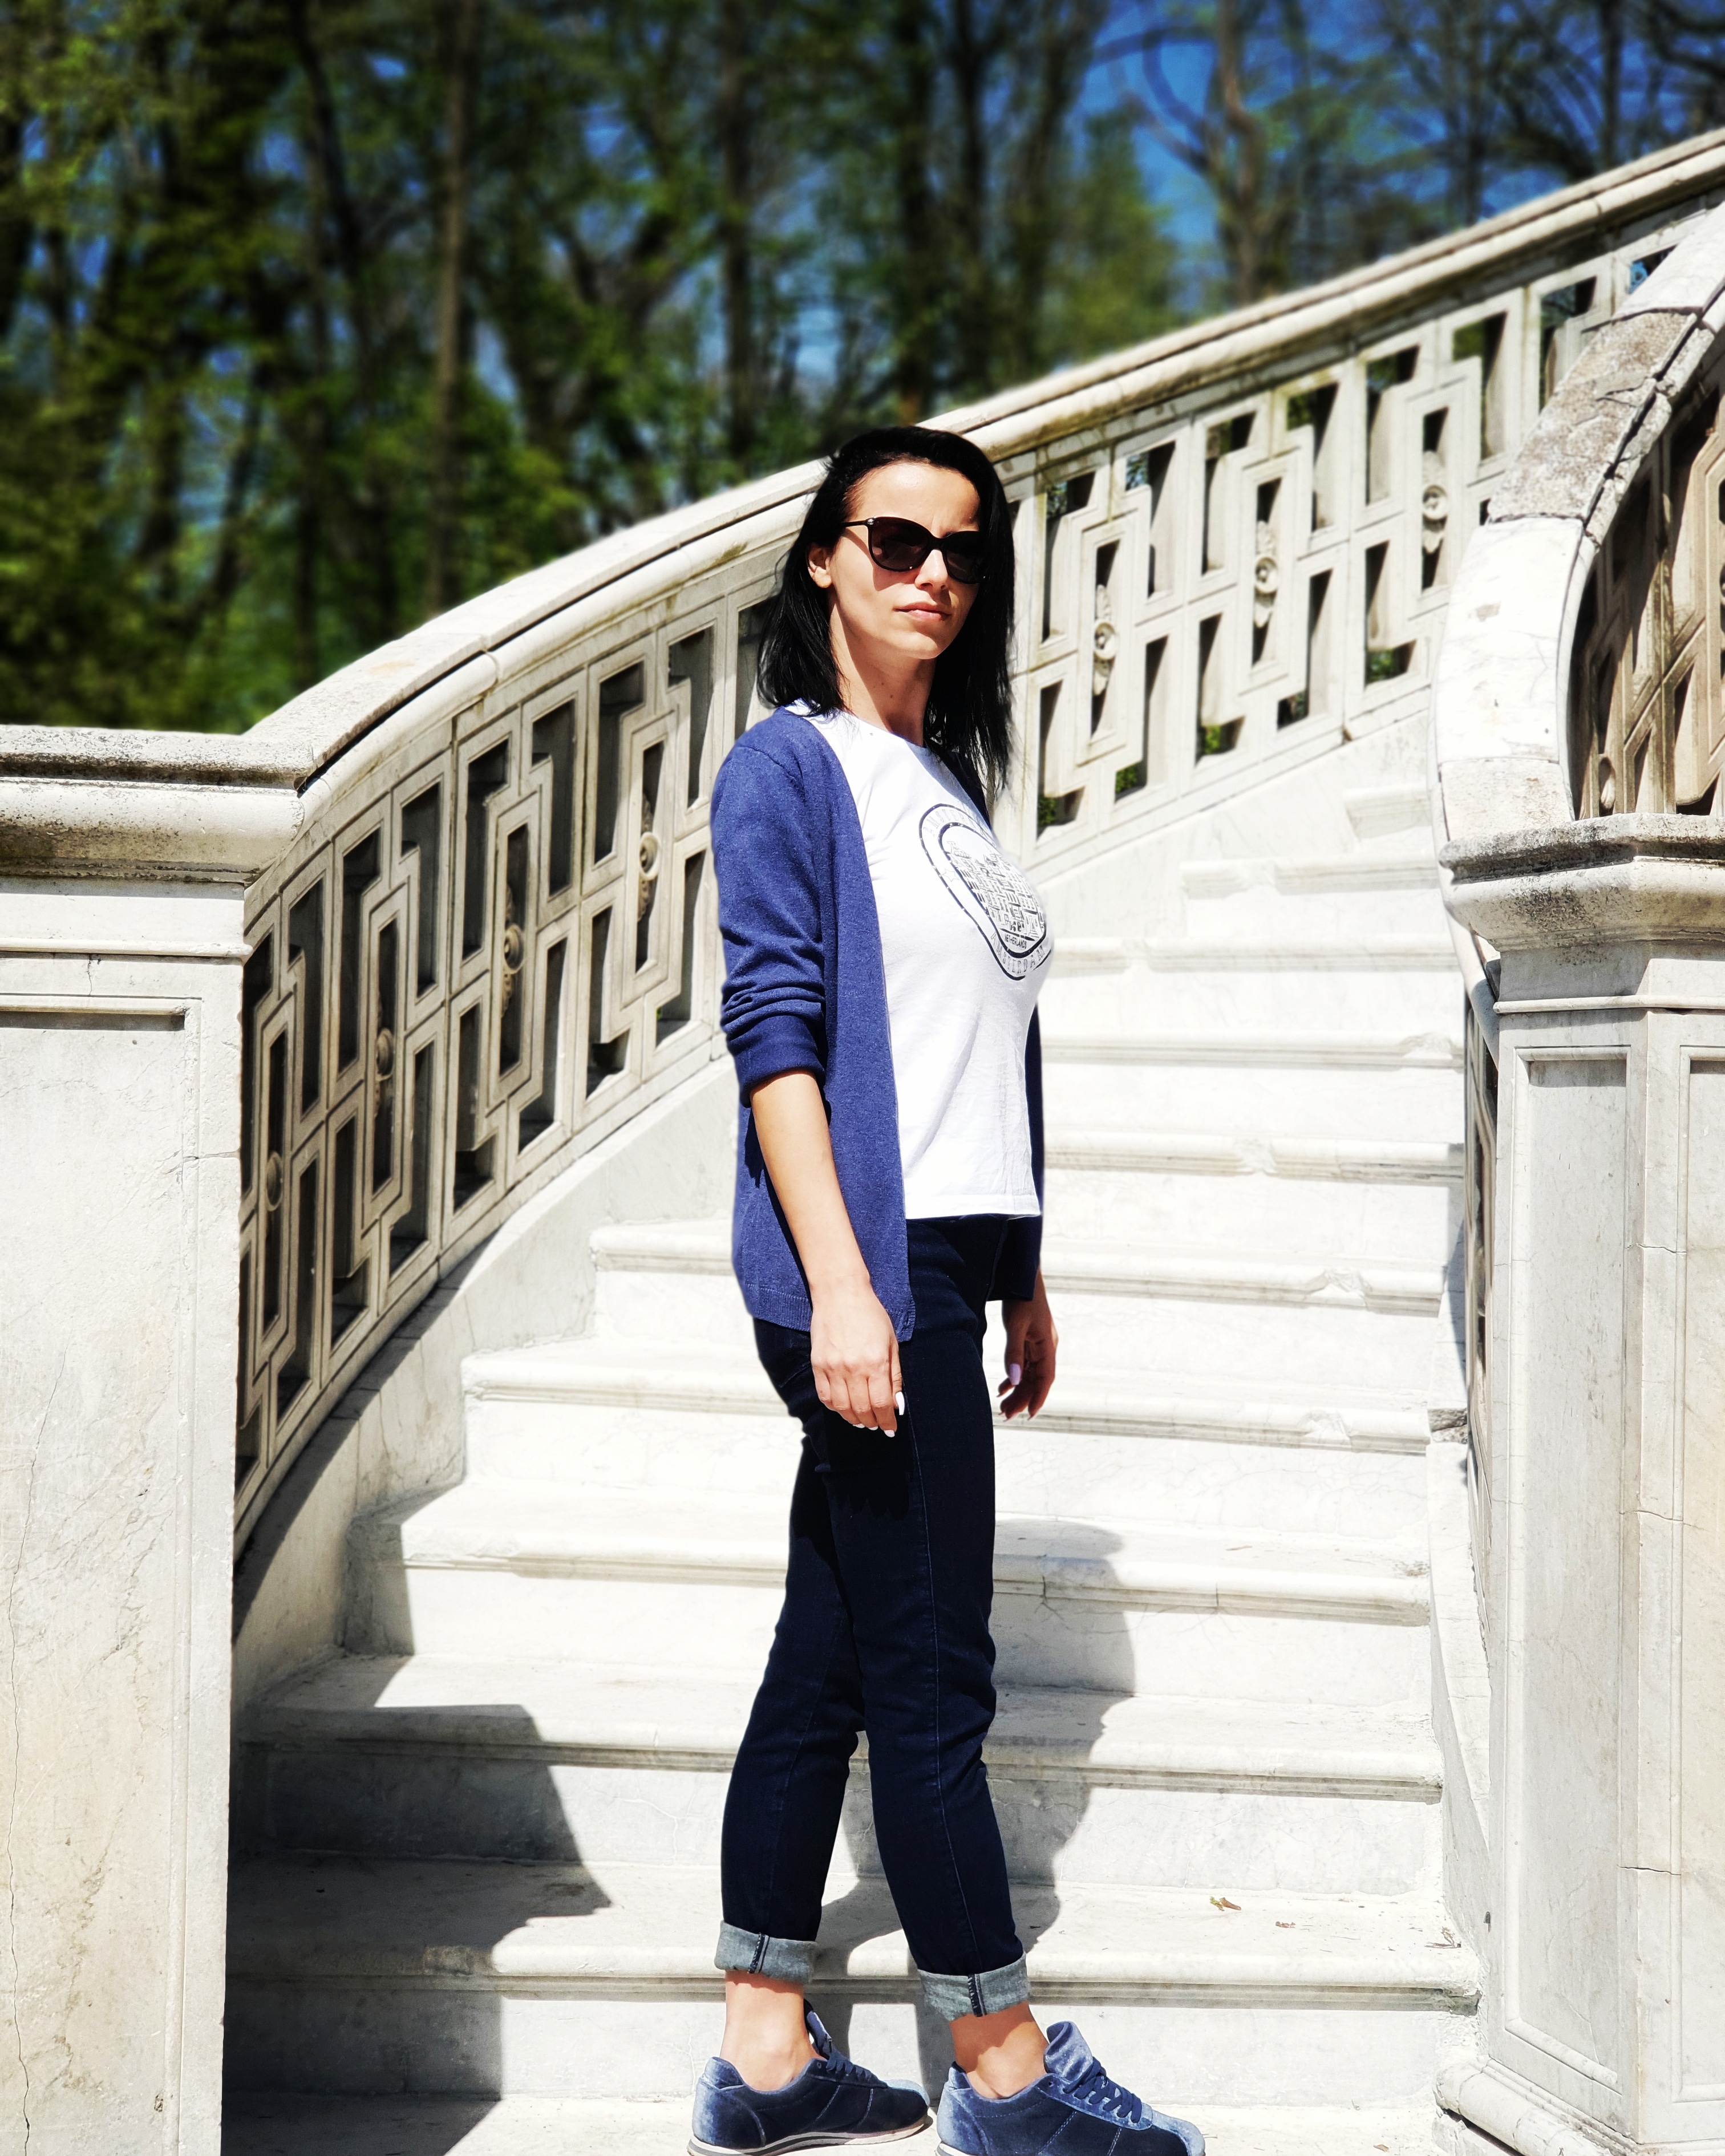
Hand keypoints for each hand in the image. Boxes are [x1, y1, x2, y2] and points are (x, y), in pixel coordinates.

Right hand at [811, 1275, 904, 1432]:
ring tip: (862, 1421)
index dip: (887, 1421)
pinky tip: (844, 1408)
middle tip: (877, 1425)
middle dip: (872, 1423)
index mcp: (876, 1363)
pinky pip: (825, 1396)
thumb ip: (895, 1375)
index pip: (881, 1404)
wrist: (841, 1294)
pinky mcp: (818, 1365)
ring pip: (842, 1407)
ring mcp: (833, 1368)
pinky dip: (835, 1407)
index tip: (890, 1429)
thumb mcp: (892, 1343)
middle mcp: (853, 1368)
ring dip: (854, 1419)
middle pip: (862, 1410)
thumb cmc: (870, 1315)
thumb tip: (896, 1404)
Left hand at [997, 1271, 1056, 1419]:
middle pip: (1036, 1380)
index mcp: (1048, 1345)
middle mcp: (1046, 1347)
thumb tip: (1016, 1381)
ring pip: (1029, 1374)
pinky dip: (1014, 1377)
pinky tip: (1002, 1387)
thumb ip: (1014, 1353)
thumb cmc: (1022, 1298)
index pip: (1046, 1378)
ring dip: (1017, 1391)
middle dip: (1022, 1398)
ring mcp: (1038, 1344)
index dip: (1038, 1398)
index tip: (1028, 1415)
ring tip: (1002, 1407)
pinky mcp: (1029, 1340)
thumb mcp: (1016, 1325)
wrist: (1022, 1276)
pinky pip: (1024, 1364)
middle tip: (1005, 1415)